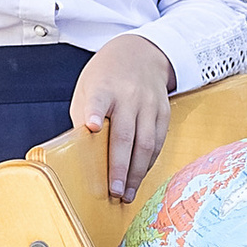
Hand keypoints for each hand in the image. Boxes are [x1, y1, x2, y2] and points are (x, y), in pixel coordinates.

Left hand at [72, 31, 173, 205]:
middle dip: (120, 167)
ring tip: (128, 194)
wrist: (140, 53)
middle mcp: (129, 96)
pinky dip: (148, 163)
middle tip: (115, 191)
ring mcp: (149, 104)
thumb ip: (84, 116)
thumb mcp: (87, 88)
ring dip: (137, 173)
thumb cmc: (106, 76)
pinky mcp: (163, 112)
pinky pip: (158, 142)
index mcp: (104, 88)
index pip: (98, 100)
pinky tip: (139, 177)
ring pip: (146, 143)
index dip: (94, 112)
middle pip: (125, 135)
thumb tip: (84, 154)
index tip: (91, 125)